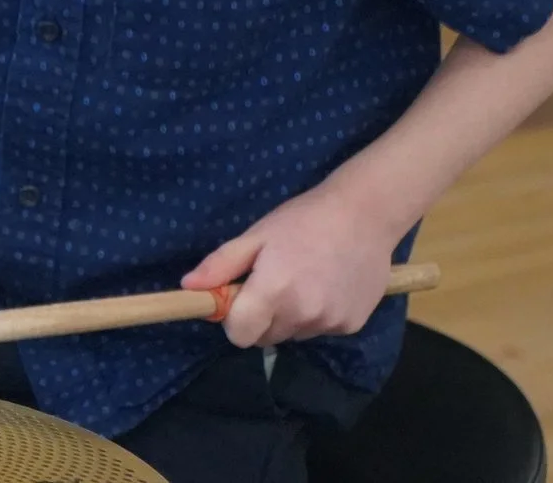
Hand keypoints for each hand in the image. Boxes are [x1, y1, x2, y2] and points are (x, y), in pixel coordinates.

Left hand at [181, 186, 403, 348]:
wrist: (365, 215)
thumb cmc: (303, 220)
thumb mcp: (257, 236)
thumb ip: (221, 265)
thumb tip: (187, 287)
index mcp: (273, 292)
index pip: (239, 336)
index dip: (234, 320)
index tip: (240, 298)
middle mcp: (302, 314)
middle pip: (265, 338)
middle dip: (261, 318)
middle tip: (273, 282)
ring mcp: (329, 323)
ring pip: (293, 335)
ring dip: (290, 316)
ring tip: (304, 279)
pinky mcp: (351, 325)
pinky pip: (321, 329)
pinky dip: (318, 315)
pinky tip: (327, 285)